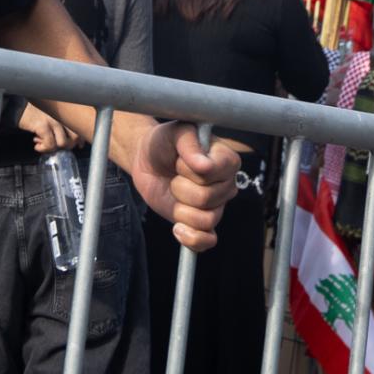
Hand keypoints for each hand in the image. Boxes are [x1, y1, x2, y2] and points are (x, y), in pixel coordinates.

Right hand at [16, 102, 82, 153]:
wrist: (17, 105)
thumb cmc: (35, 109)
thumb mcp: (53, 113)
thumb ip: (63, 122)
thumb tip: (75, 140)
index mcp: (66, 110)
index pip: (80, 127)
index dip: (80, 139)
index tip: (78, 145)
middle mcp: (62, 113)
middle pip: (75, 136)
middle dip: (67, 146)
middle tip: (56, 145)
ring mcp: (53, 119)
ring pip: (63, 143)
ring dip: (53, 147)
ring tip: (43, 143)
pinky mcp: (42, 125)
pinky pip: (49, 144)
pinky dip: (43, 148)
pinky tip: (37, 145)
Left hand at [128, 121, 237, 251]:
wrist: (147, 160)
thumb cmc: (165, 142)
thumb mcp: (176, 132)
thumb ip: (189, 143)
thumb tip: (204, 166)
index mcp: (226, 160)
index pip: (212, 173)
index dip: (189, 168)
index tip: (180, 159)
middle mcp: (226, 184)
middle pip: (207, 198)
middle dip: (180, 187)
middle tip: (174, 175)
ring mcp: (216, 205)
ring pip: (206, 220)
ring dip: (180, 208)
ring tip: (175, 193)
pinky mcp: (201, 224)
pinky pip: (207, 241)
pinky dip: (191, 239)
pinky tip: (177, 227)